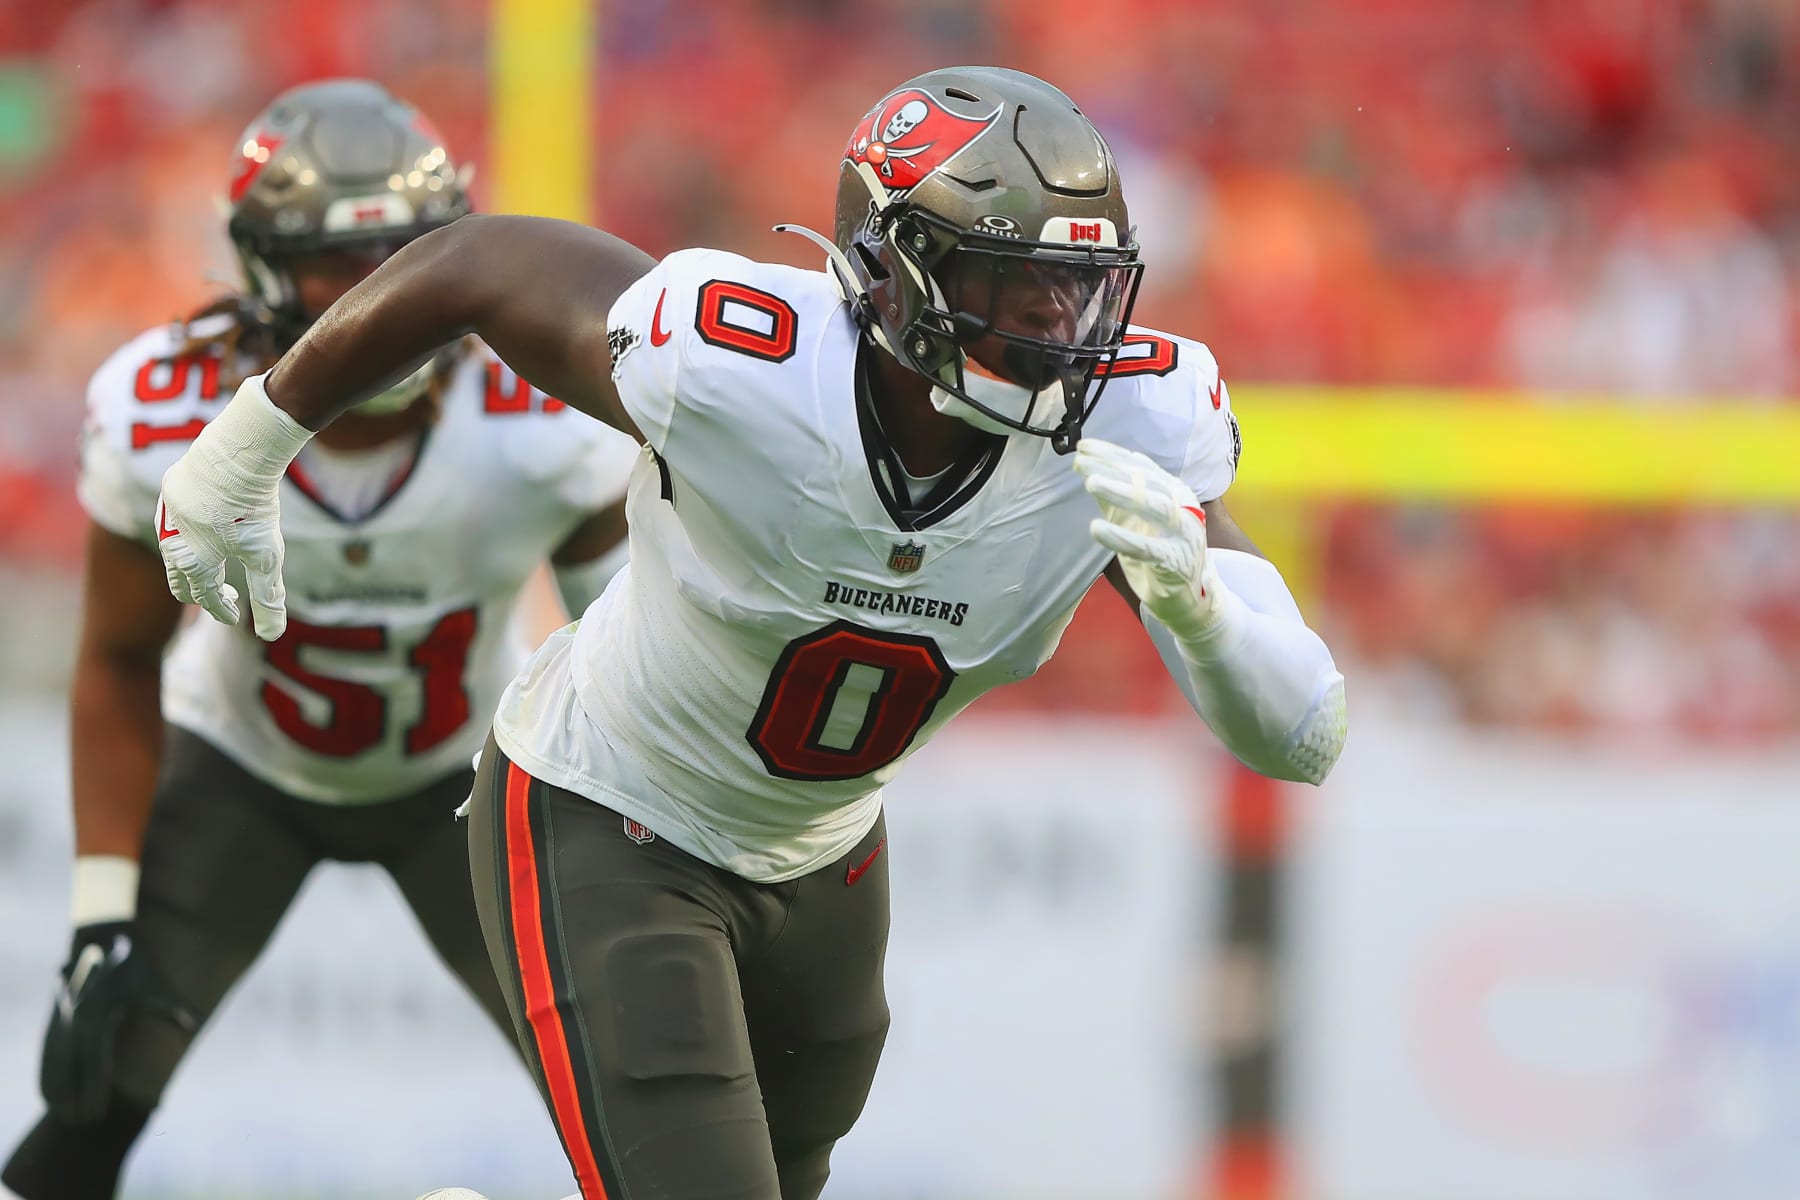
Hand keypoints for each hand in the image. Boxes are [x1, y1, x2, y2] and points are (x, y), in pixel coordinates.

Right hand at [40, 922, 194, 1121]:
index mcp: (98, 1015)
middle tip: (79, 1123)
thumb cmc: (137, 967)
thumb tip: (195, 1024)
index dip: (94, 1089)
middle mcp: (75, 1019)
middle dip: (74, 1096)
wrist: (104, 939)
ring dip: (55, 1090)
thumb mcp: (156, 984)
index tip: (98, 1112)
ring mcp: (62, 1018)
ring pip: (55, 1061)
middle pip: (72, 1067)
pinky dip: (45, 1073)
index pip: (95, 1061)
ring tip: (59, 1117)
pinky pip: (48, 1051)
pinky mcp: (55, 1017)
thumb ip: (173, 1007)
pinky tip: (46, 1096)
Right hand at [155, 382, 296, 640]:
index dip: (223, 610)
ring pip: (172, 548)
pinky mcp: (171, 488)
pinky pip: (174, 518)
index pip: (205, 597)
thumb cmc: (252, 509)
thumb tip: (273, 636)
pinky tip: (205, 525)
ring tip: (214, 563)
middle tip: (223, 595)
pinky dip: (188, 532)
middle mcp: (170, 541)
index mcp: (191, 562)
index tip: (235, 618)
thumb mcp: (266, 557)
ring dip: (191, 562)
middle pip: (179, 578)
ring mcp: (167, 512)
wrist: (234, 454)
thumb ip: (267, 597)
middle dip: (200, 592)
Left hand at [1075, 438, 1222, 636]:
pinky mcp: (1177, 560)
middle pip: (1146, 479)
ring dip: (1121, 492)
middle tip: (1082, 460)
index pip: (1140, 466)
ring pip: (1153, 505)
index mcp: (1173, 491)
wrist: (1189, 596)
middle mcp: (1182, 506)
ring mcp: (1183, 532)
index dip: (1111, 454)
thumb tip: (1086, 467)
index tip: (1083, 446)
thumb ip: (1114, 497)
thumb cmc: (1159, 554)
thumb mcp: (1133, 521)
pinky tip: (1096, 529)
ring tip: (1091, 483)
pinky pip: (1147, 547)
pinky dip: (1121, 537)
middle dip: (1112, 467)